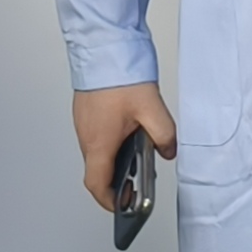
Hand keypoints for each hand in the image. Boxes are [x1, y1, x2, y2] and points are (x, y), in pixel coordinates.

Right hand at [71, 83, 175, 212]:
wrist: (103, 46)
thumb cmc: (119, 75)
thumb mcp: (152, 109)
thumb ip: (164, 136)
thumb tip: (168, 151)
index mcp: (99, 142)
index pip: (97, 185)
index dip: (111, 201)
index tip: (126, 204)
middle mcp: (86, 135)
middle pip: (97, 171)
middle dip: (117, 182)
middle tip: (137, 183)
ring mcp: (84, 122)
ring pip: (97, 152)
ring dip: (115, 160)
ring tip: (138, 154)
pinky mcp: (86, 111)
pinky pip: (96, 136)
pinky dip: (111, 143)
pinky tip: (130, 131)